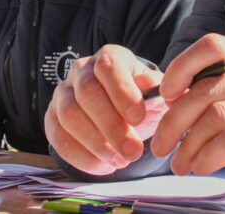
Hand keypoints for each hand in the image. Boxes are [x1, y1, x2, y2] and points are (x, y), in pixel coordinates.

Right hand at [45, 44, 166, 174]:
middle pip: (88, 93)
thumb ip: (165, 93)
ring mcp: (63, 92)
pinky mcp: (52, 116)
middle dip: (111, 126)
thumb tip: (172, 94)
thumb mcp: (157, 93)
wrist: (121, 110)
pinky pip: (57, 136)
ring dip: (95, 143)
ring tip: (120, 162)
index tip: (139, 118)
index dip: (122, 93)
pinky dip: (79, 156)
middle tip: (133, 152)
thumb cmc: (141, 100)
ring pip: (69, 115)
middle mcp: (81, 70)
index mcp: (109, 57)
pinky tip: (103, 167)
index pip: (109, 67)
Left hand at [149, 34, 224, 209]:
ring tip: (180, 164)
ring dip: (188, 145)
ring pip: (217, 117)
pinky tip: (202, 167)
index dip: (181, 66)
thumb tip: (171, 101)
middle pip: (206, 89)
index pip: (213, 45)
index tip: (166, 94)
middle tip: (160, 146)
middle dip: (174, 120)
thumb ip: (223, 94)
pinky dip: (210, 155)